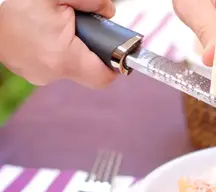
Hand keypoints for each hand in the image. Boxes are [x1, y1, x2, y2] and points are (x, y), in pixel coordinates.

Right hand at [0, 0, 116, 87]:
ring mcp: (39, 76)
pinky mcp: (30, 73)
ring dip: (72, 50)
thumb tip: (109, 12)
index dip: (113, 65)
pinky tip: (47, 35)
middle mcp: (51, 73)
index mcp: (63, 58)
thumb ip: (92, 1)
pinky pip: (54, 65)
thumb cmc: (18, 4)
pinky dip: (56, 51)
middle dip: (91, 51)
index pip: (104, 77)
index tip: (112, 50)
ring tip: (59, 29)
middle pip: (89, 71)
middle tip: (83, 30)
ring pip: (72, 68)